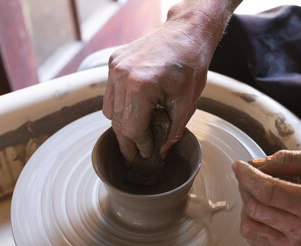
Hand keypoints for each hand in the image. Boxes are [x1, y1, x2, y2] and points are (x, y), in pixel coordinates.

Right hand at [102, 21, 211, 161]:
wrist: (186, 33)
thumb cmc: (191, 65)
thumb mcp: (187, 104)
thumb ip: (173, 132)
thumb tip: (162, 152)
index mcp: (141, 86)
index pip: (132, 129)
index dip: (140, 145)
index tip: (148, 153)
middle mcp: (122, 75)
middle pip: (118, 122)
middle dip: (127, 142)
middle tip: (134, 156)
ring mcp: (115, 67)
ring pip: (110, 110)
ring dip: (121, 126)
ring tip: (135, 137)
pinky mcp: (113, 62)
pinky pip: (110, 95)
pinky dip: (119, 107)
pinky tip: (133, 114)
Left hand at [232, 150, 300, 245]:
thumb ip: (288, 159)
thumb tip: (254, 165)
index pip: (269, 191)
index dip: (248, 177)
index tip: (238, 166)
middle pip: (256, 207)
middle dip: (246, 187)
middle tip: (251, 175)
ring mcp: (295, 245)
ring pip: (249, 225)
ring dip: (246, 204)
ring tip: (258, 192)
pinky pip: (253, 237)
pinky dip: (251, 220)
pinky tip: (263, 209)